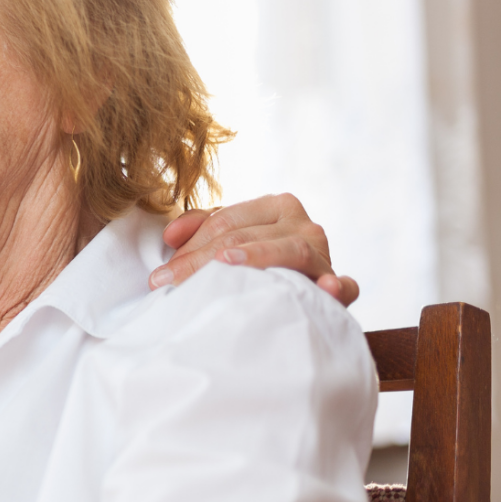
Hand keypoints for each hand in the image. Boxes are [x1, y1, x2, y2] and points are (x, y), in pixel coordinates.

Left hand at [150, 193, 359, 305]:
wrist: (304, 295)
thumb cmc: (260, 265)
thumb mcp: (232, 239)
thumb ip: (202, 228)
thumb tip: (170, 235)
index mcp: (275, 206)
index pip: (224, 222)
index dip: (188, 247)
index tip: (159, 276)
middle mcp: (301, 223)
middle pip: (243, 237)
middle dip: (201, 260)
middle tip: (168, 284)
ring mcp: (322, 252)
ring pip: (285, 249)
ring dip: (256, 256)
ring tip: (227, 264)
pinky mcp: (339, 284)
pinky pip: (343, 285)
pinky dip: (335, 287)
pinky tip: (325, 287)